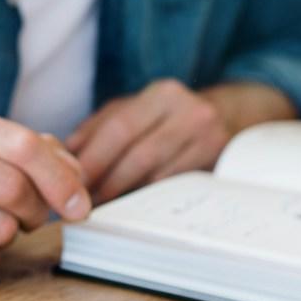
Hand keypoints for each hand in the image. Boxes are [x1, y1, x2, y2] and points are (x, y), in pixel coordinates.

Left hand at [67, 79, 231, 202]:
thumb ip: (101, 125)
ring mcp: (207, 137)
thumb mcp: (139, 109)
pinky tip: (132, 205)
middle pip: (138, 152)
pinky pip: (175, 185)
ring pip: (157, 173)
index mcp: (161, 94)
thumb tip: (68, 149)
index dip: (94, 157)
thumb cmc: (172, 118)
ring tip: (102, 206)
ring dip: (125, 193)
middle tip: (83, 200)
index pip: (119, 127)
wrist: (232, 119)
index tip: (72, 179)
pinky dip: (149, 197)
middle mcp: (187, 110)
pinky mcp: (217, 161)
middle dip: (106, 180)